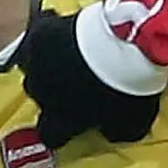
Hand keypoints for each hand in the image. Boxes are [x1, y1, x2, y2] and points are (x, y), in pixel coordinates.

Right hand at [17, 9, 160, 151]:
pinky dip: (49, 36)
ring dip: (46, 66)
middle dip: (55, 94)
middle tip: (75, 85)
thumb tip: (111, 132)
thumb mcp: (133, 121)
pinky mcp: (39, 32)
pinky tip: (63, 32)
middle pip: (41, 98)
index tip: (72, 124)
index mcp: (60, 119)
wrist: (124, 38)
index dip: (62, 130)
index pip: (51, 134)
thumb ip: (115, 131)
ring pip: (33, 67)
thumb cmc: (127, 83)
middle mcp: (41, 93)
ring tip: (66, 59)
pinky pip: (40, 36)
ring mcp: (37, 62)